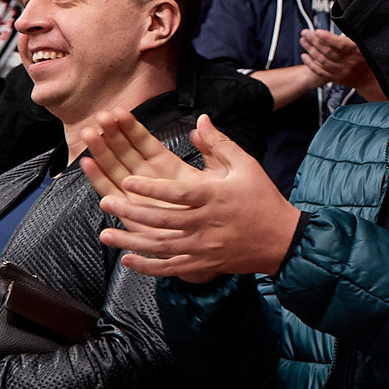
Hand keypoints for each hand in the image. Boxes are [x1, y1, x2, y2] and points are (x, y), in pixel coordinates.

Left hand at [83, 113, 302, 280]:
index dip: (152, 188)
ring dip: (131, 241)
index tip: (128, 180)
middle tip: (106, 201)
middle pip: (164, 219)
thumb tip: (200, 120)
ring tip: (106, 233)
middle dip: (132, 211)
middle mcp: (208, 223)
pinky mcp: (205, 264)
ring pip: (162, 246)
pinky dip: (148, 267)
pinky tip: (127, 260)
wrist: (282, 239)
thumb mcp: (246, 166)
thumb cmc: (262, 198)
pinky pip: (172, 268)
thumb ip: (220, 144)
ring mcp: (205, 247)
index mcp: (216, 197)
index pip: (179, 193)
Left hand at [300, 28, 381, 100]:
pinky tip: (304, 56)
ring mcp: (340, 71)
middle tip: (305, 33)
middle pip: (327, 51)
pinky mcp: (335, 78)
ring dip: (310, 50)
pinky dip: (311, 64)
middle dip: (314, 41)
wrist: (371, 79)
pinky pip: (320, 71)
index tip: (317, 31)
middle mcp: (348, 62)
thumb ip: (353, 36)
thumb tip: (345, 24)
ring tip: (303, 41)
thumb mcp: (364, 45)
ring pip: (322, 60)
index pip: (339, 44)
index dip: (327, 38)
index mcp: (356, 52)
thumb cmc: (367, 59)